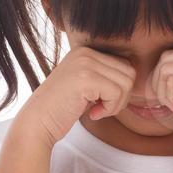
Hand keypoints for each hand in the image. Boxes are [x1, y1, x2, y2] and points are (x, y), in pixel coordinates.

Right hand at [20, 46, 135, 147]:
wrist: (37, 122)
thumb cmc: (62, 108)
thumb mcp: (85, 84)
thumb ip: (105, 75)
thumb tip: (134, 75)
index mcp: (86, 51)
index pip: (125, 65)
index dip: (120, 88)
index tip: (102, 101)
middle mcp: (86, 52)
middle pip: (129, 72)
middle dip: (121, 96)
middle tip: (103, 108)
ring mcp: (85, 63)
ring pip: (126, 83)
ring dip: (116, 104)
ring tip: (98, 111)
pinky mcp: (85, 78)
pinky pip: (116, 93)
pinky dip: (109, 109)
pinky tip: (92, 114)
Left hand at [150, 48, 172, 154]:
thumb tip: (157, 68)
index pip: (172, 55)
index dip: (161, 77)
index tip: (167, 96)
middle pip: (166, 59)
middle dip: (158, 83)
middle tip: (167, 102)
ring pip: (165, 70)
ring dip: (163, 92)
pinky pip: (172, 83)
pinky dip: (170, 98)